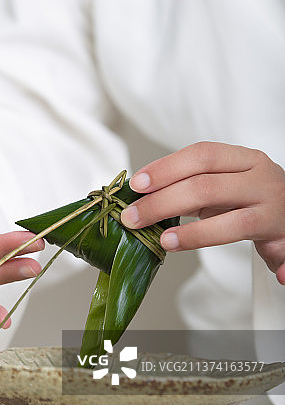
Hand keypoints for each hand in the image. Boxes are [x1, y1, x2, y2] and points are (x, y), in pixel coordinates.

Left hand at [120, 142, 284, 284]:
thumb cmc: (253, 201)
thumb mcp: (224, 187)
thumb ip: (191, 188)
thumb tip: (143, 198)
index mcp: (244, 159)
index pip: (201, 154)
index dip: (166, 167)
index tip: (137, 184)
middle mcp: (260, 177)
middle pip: (205, 184)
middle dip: (163, 201)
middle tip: (134, 217)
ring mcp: (272, 205)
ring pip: (228, 217)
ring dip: (191, 233)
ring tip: (163, 240)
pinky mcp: (277, 233)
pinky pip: (251, 241)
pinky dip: (218, 245)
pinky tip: (190, 250)